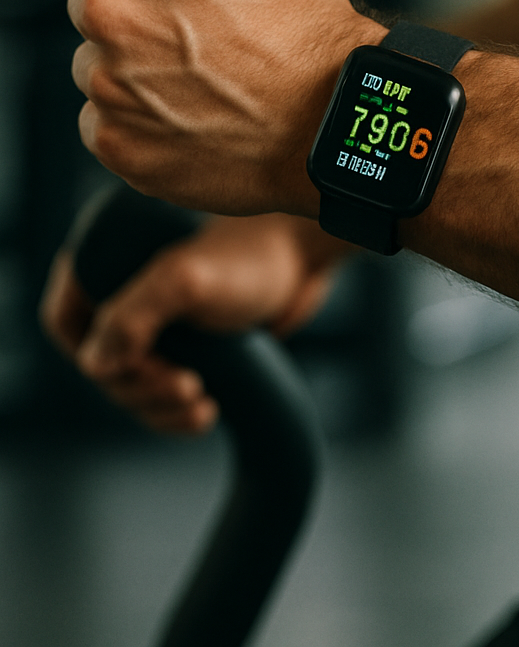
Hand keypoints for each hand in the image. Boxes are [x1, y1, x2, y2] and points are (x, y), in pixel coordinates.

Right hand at [40, 214, 351, 433]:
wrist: (308, 251)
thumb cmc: (251, 253)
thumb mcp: (187, 280)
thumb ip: (135, 315)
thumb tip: (95, 365)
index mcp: (109, 253)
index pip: (66, 318)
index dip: (90, 354)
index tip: (135, 368)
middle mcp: (126, 281)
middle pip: (101, 360)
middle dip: (139, 389)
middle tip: (187, 390)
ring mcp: (158, 312)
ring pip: (133, 380)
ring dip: (158, 406)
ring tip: (201, 406)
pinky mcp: (188, 335)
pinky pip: (163, 385)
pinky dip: (175, 408)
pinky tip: (206, 412)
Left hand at [68, 0, 384, 215]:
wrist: (331, 110)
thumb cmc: (306, 16)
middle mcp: (110, 11)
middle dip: (135, 4)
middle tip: (200, 25)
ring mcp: (107, 82)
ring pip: (95, 58)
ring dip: (132, 62)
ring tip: (200, 70)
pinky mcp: (113, 140)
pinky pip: (101, 117)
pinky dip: (137, 117)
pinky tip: (191, 108)